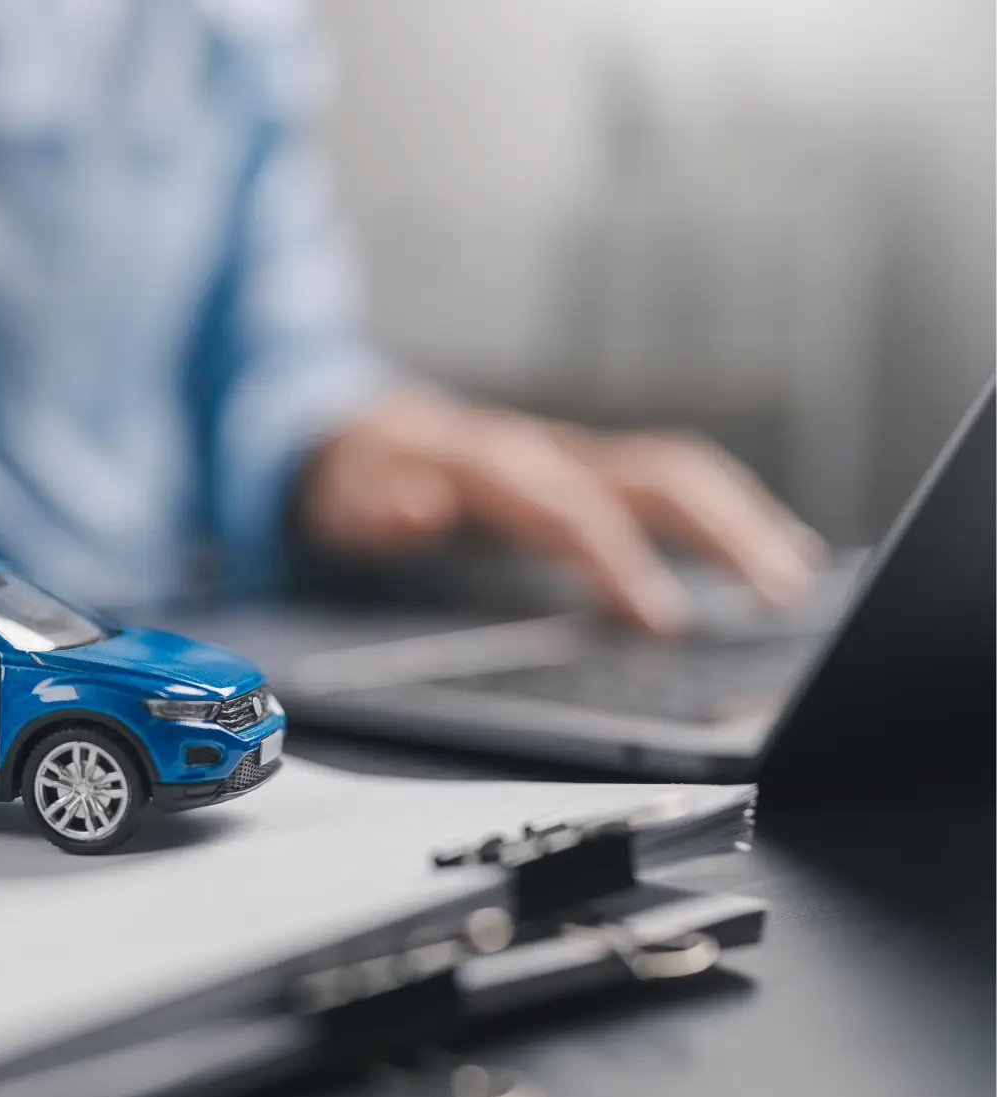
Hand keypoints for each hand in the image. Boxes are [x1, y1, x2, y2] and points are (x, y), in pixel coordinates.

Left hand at [297, 389, 826, 634]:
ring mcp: (575, 457)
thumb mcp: (344, 501)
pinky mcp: (588, 470)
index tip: (664, 624)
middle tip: (779, 598)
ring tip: (797, 579)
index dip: (619, 565)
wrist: (353, 428)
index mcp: (493, 468)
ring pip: (679, 474)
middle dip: (724, 533)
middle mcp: (548, 453)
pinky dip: (726, 514)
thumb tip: (415, 505)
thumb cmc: (355, 479)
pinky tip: (767, 554)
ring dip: (744, 521)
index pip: (573, 514)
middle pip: (657, 478)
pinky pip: (671, 481)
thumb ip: (377, 510)